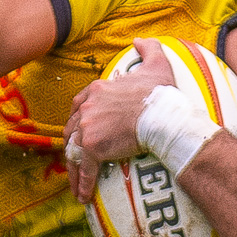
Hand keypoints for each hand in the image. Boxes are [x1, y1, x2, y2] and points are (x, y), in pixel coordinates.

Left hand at [63, 37, 175, 203]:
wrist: (163, 116)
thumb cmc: (161, 94)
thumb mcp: (156, 64)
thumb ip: (148, 49)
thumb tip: (140, 40)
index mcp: (96, 90)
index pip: (79, 106)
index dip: (79, 121)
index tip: (81, 133)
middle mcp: (87, 107)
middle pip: (73, 129)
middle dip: (73, 145)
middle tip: (78, 159)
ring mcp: (88, 127)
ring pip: (74, 150)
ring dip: (74, 169)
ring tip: (77, 184)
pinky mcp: (93, 147)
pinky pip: (85, 168)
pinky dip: (83, 183)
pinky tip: (83, 196)